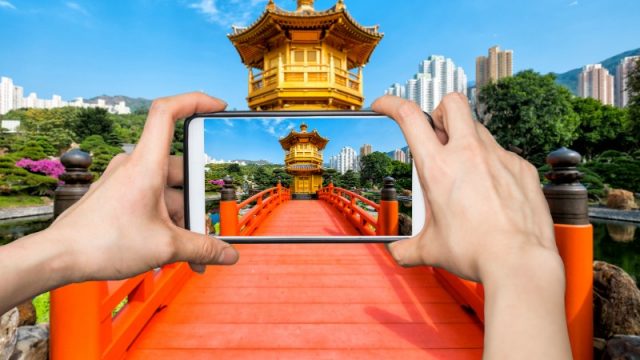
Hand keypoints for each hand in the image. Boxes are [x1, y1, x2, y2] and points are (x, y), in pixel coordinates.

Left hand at [50, 92, 238, 281]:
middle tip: (205, 225)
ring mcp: (125, 181)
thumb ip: (202, 248)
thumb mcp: (165, 247)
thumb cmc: (101, 242)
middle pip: (180, 170)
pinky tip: (173, 248)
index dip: (195, 100)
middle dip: (197, 201)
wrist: (60, 257)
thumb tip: (228, 254)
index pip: (168, 112)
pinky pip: (153, 201)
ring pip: (168, 190)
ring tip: (190, 250)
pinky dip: (167, 221)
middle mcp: (134, 166)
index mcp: (145, 165)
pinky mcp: (120, 196)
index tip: (218, 106)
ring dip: (183, 218)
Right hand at [373, 93, 556, 281]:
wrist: (519, 263)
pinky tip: (492, 191)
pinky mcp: (521, 167)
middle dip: (439, 111)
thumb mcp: (430, 249)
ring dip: (465, 140)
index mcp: (438, 168)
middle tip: (437, 135)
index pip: (409, 116)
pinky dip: (492, 165)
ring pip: (478, 128)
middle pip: (451, 103)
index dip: (392, 103)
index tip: (385, 105)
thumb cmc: (475, 253)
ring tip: (464, 172)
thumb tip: (397, 252)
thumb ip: (407, 248)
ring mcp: (498, 157)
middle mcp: (468, 154)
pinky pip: (502, 154)